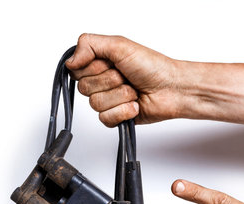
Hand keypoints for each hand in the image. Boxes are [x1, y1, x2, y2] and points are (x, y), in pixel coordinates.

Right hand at [66, 33, 183, 126]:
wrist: (173, 89)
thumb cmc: (153, 67)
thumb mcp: (119, 45)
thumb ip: (89, 44)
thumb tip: (70, 61)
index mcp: (99, 63)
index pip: (76, 70)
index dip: (94, 68)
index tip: (111, 64)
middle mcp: (102, 81)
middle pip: (84, 88)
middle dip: (110, 82)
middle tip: (126, 77)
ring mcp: (109, 101)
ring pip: (96, 104)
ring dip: (120, 96)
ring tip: (134, 91)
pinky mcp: (116, 117)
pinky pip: (105, 119)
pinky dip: (123, 112)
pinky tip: (135, 105)